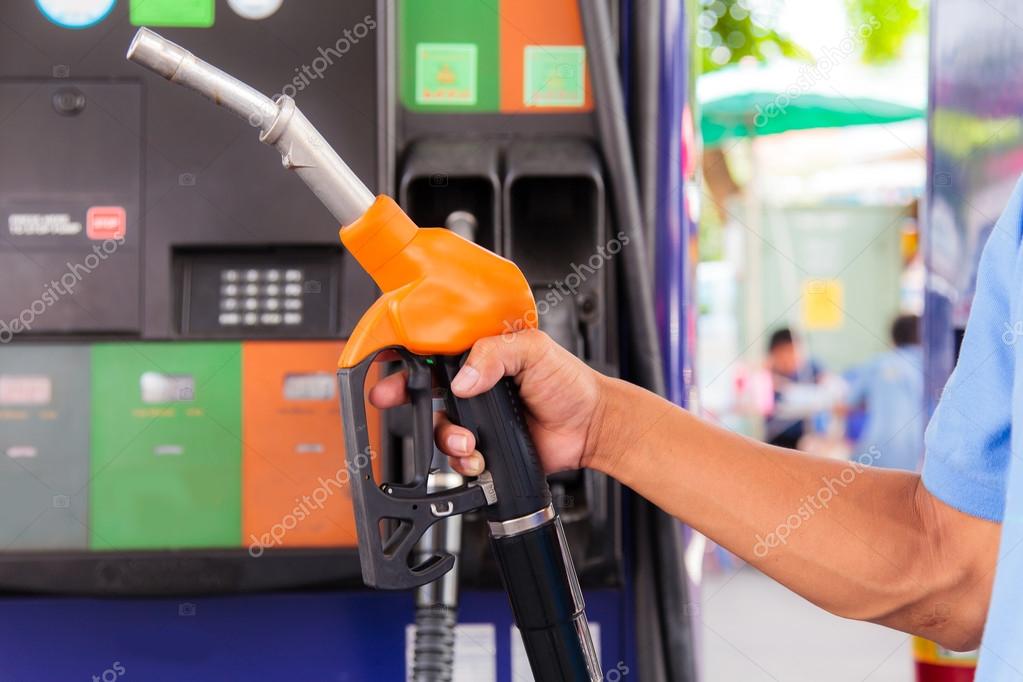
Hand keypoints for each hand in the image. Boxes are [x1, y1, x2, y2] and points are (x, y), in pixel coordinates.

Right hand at [368, 329, 605, 475]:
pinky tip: (481, 456)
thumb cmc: (569, 383)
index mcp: (481, 356)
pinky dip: (463, 460)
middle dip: (400, 394)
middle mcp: (474, 387)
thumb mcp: (534, 350)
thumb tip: (464, 378)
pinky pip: (457, 457)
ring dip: (447, 436)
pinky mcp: (484, 448)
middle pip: (424, 391)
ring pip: (439, 428)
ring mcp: (477, 419)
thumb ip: (495, 353)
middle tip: (387, 396)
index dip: (409, 355)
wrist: (589, 427)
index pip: (436, 351)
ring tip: (470, 441)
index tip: (387, 358)